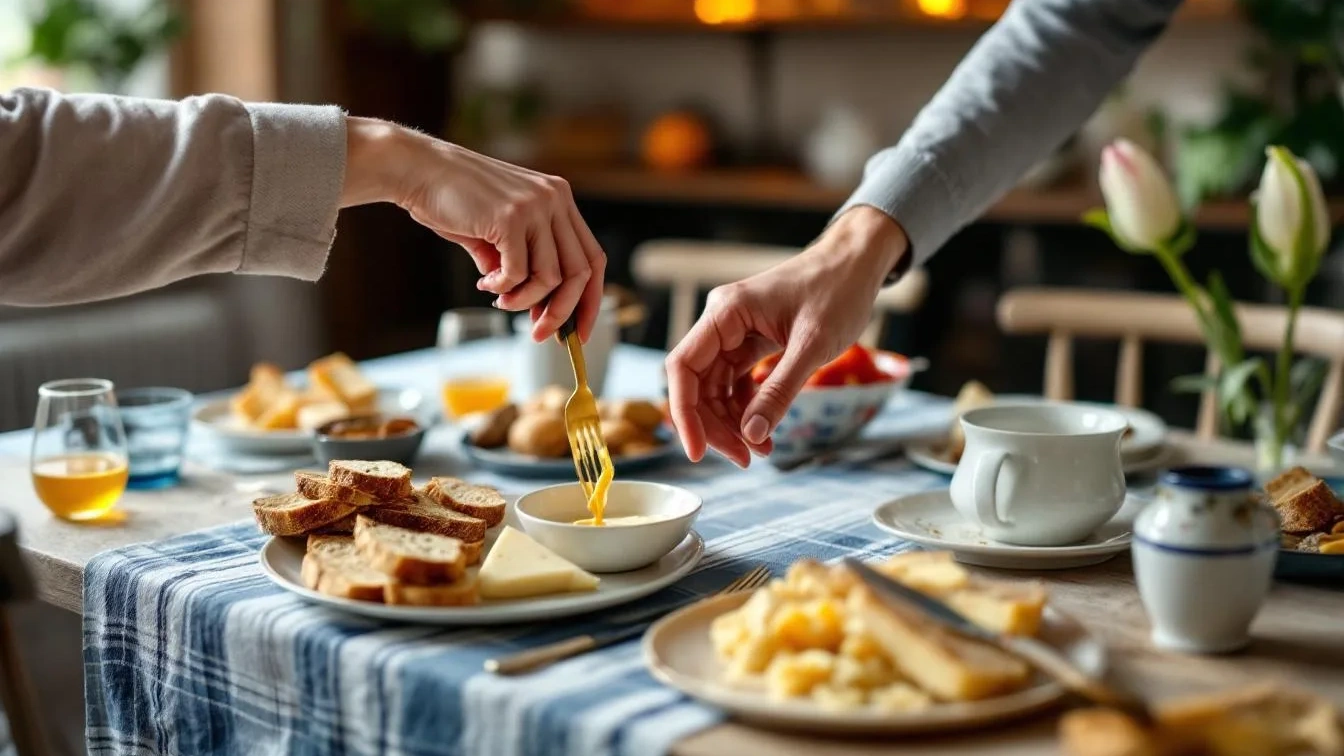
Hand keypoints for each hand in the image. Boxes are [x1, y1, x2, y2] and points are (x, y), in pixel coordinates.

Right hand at [340, 117, 605, 341]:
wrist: (417, 169)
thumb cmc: (454, 202)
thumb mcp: (500, 232)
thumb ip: (523, 262)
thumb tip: (534, 306)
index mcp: (558, 198)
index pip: (592, 256)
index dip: (590, 298)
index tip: (580, 331)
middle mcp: (555, 199)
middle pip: (580, 272)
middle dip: (562, 312)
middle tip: (541, 334)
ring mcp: (536, 206)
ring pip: (551, 278)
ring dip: (524, 301)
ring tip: (500, 300)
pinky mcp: (511, 217)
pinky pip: (518, 273)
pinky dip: (502, 288)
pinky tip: (485, 283)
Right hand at [665, 206, 908, 465]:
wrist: (857, 264)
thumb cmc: (838, 290)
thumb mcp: (812, 345)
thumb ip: (780, 390)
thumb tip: (751, 434)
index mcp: (725, 312)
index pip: (683, 367)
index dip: (684, 413)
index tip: (698, 451)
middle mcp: (722, 322)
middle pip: (698, 384)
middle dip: (715, 425)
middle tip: (744, 458)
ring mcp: (735, 333)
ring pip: (716, 388)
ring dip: (732, 423)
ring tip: (761, 450)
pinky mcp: (751, 342)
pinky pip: (736, 383)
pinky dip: (747, 409)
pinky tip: (764, 431)